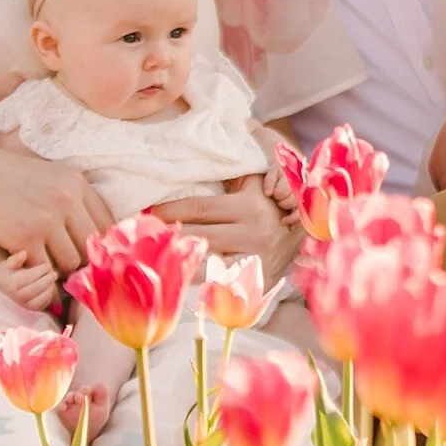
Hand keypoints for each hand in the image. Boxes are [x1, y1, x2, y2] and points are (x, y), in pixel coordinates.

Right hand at [0, 147, 114, 274]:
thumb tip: (100, 232)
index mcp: (77, 184)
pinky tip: (31, 266)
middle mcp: (67, 200)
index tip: (90, 253)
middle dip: (80, 259)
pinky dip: (39, 272)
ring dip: (59, 267)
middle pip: (90, 246)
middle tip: (67, 263)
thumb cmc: (11, 177)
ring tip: (47, 263)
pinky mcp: (25, 238)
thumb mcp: (52, 176)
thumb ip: (75, 198)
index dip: (100, 244)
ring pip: (70, 262)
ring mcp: (47, 220)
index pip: (106, 223)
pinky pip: (44, 268)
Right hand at [0, 250, 59, 309]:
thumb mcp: (8, 263)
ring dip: (48, 290)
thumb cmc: (8, 271)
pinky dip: (48, 298)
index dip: (39, 272)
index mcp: (10, 284)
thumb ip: (15, 259)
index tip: (47, 266)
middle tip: (54, 273)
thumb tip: (23, 254)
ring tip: (52, 280)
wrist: (2, 285)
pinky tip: (49, 287)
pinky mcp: (29, 310)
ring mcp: (22, 305)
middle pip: (33, 290)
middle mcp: (15, 297)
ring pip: (38, 301)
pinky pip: (41, 307)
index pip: (26, 278)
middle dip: (46, 281)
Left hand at [153, 176, 301, 283]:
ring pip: (205, 265)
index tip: (147, 211)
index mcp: (250, 207)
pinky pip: (218, 286)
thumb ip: (232, 172)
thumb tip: (191, 159)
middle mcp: (252, 234)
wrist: (303, 237)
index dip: (170, 209)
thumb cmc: (270, 204)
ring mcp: (254, 262)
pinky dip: (196, 282)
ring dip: (177, 262)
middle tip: (142, 234)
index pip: (200, 207)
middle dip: (167, 236)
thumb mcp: (257, 184)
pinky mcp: (254, 284)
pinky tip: (177, 278)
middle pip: (198, 236)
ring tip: (154, 257)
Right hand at [249, 126, 300, 216]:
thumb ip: (296, 205)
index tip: (285, 222)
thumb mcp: (292, 190)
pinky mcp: (277, 164)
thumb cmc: (284, 177)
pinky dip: (268, 186)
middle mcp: (301, 178)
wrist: (273, 148)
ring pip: (280, 194)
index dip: (295, 217)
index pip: (304, 206)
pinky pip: (271, 179)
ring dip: (275, 196)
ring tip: (273, 196)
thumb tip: (292, 226)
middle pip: (291, 201)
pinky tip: (266, 192)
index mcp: (307, 187)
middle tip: (278, 203)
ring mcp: (289, 171)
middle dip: (283, 205)